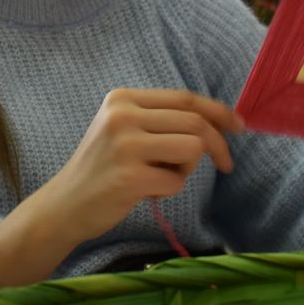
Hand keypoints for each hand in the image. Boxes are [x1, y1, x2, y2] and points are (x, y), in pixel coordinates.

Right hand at [0, 88, 242, 288]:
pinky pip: (177, 181)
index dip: (218, 111)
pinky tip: (145, 193)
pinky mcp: (129, 177)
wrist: (64, 206)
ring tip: (163, 177)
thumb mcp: (122, 131)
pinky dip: (169, 191)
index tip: (239, 126)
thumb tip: (218, 120)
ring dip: (188, 169)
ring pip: (192, 148)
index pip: (184, 98)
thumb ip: (160, 121)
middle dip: (218, 145)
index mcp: (122, 99)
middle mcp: (122, 116)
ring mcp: (124, 146)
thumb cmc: (101, 171)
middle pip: (194, 122)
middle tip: (226, 165)